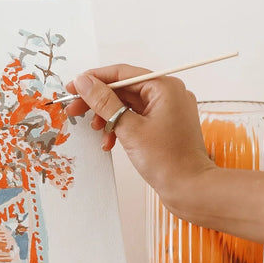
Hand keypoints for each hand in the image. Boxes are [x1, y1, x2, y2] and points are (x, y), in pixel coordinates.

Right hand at [66, 65, 214, 214]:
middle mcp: (169, 94)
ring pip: (128, 105)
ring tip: (95, 130)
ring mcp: (168, 110)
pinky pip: (137, 117)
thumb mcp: (128, 128)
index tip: (72, 87)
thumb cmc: (167, 161)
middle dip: (98, 101)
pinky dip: (121, 126)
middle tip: (74, 109)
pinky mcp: (165, 125)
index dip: (94, 79)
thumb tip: (84, 81)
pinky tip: (110, 141)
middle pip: (124, 89)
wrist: (191, 189)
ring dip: (108, 116)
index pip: (122, 73)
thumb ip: (104, 102)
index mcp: (165, 87)